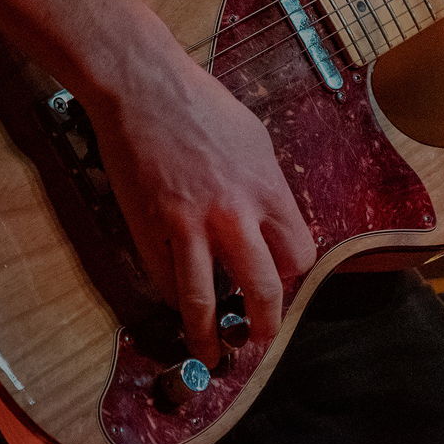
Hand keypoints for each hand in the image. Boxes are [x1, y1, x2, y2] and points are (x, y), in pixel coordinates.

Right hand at [84, 51, 315, 368]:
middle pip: (262, 289)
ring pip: (204, 301)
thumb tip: (270, 222)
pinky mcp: (148, 228)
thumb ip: (267, 186)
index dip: (292, 272)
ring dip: (208, 336)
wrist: (145, 88)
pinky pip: (163, 278)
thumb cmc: (203, 105)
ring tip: (210, 355)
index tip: (281, 277)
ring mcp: (188, 225)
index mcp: (267, 189)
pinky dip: (170, 295)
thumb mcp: (255, 138)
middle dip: (264, 323)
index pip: (298, 254)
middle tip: (258, 337)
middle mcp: (233, 214)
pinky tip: (174, 299)